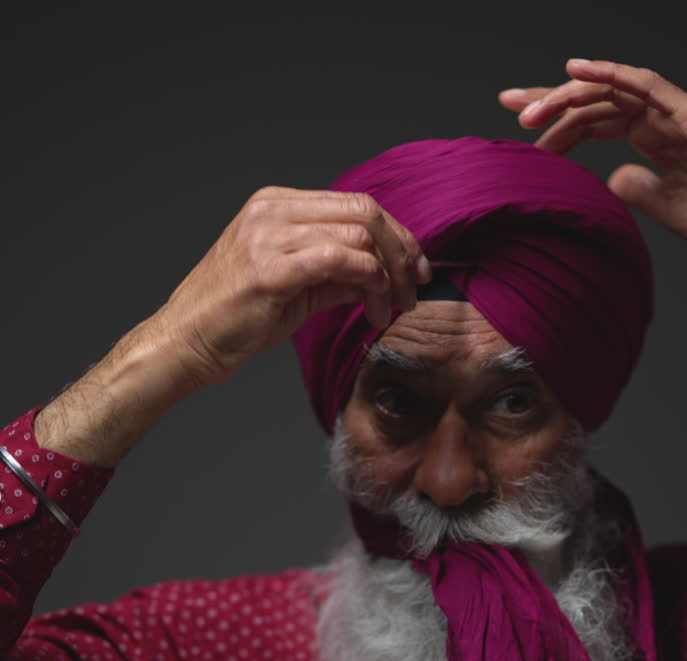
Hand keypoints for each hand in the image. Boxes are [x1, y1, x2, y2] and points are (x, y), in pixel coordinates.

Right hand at [153, 186, 430, 388]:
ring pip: (359, 235)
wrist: (184, 343)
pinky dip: (370, 284)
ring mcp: (269, 235)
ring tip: (390, 310)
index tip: (415, 270)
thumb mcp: (296, 291)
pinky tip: (372, 312)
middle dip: (402, 252)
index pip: (355, 204)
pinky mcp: (270, 269)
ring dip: (389, 276)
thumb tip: (382, 275)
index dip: (397, 236)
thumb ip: (338, 276)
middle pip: (364, 212)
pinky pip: (341, 261)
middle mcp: (273, 210)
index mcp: (277, 205)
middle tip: (413, 291)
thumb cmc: (233, 320)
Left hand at [498, 59, 686, 253]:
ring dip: (569, 93)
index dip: (559, 122)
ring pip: (612, 89)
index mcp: (651, 137)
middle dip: (552, 101)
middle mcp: (659, 118)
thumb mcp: (663, 206)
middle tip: (511, 106)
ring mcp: (673, 112)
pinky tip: (578, 69)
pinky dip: (612, 73)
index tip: (523, 130)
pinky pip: (646, 84)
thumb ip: (636, 189)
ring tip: (533, 109)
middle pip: (595, 100)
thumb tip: (611, 178)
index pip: (595, 120)